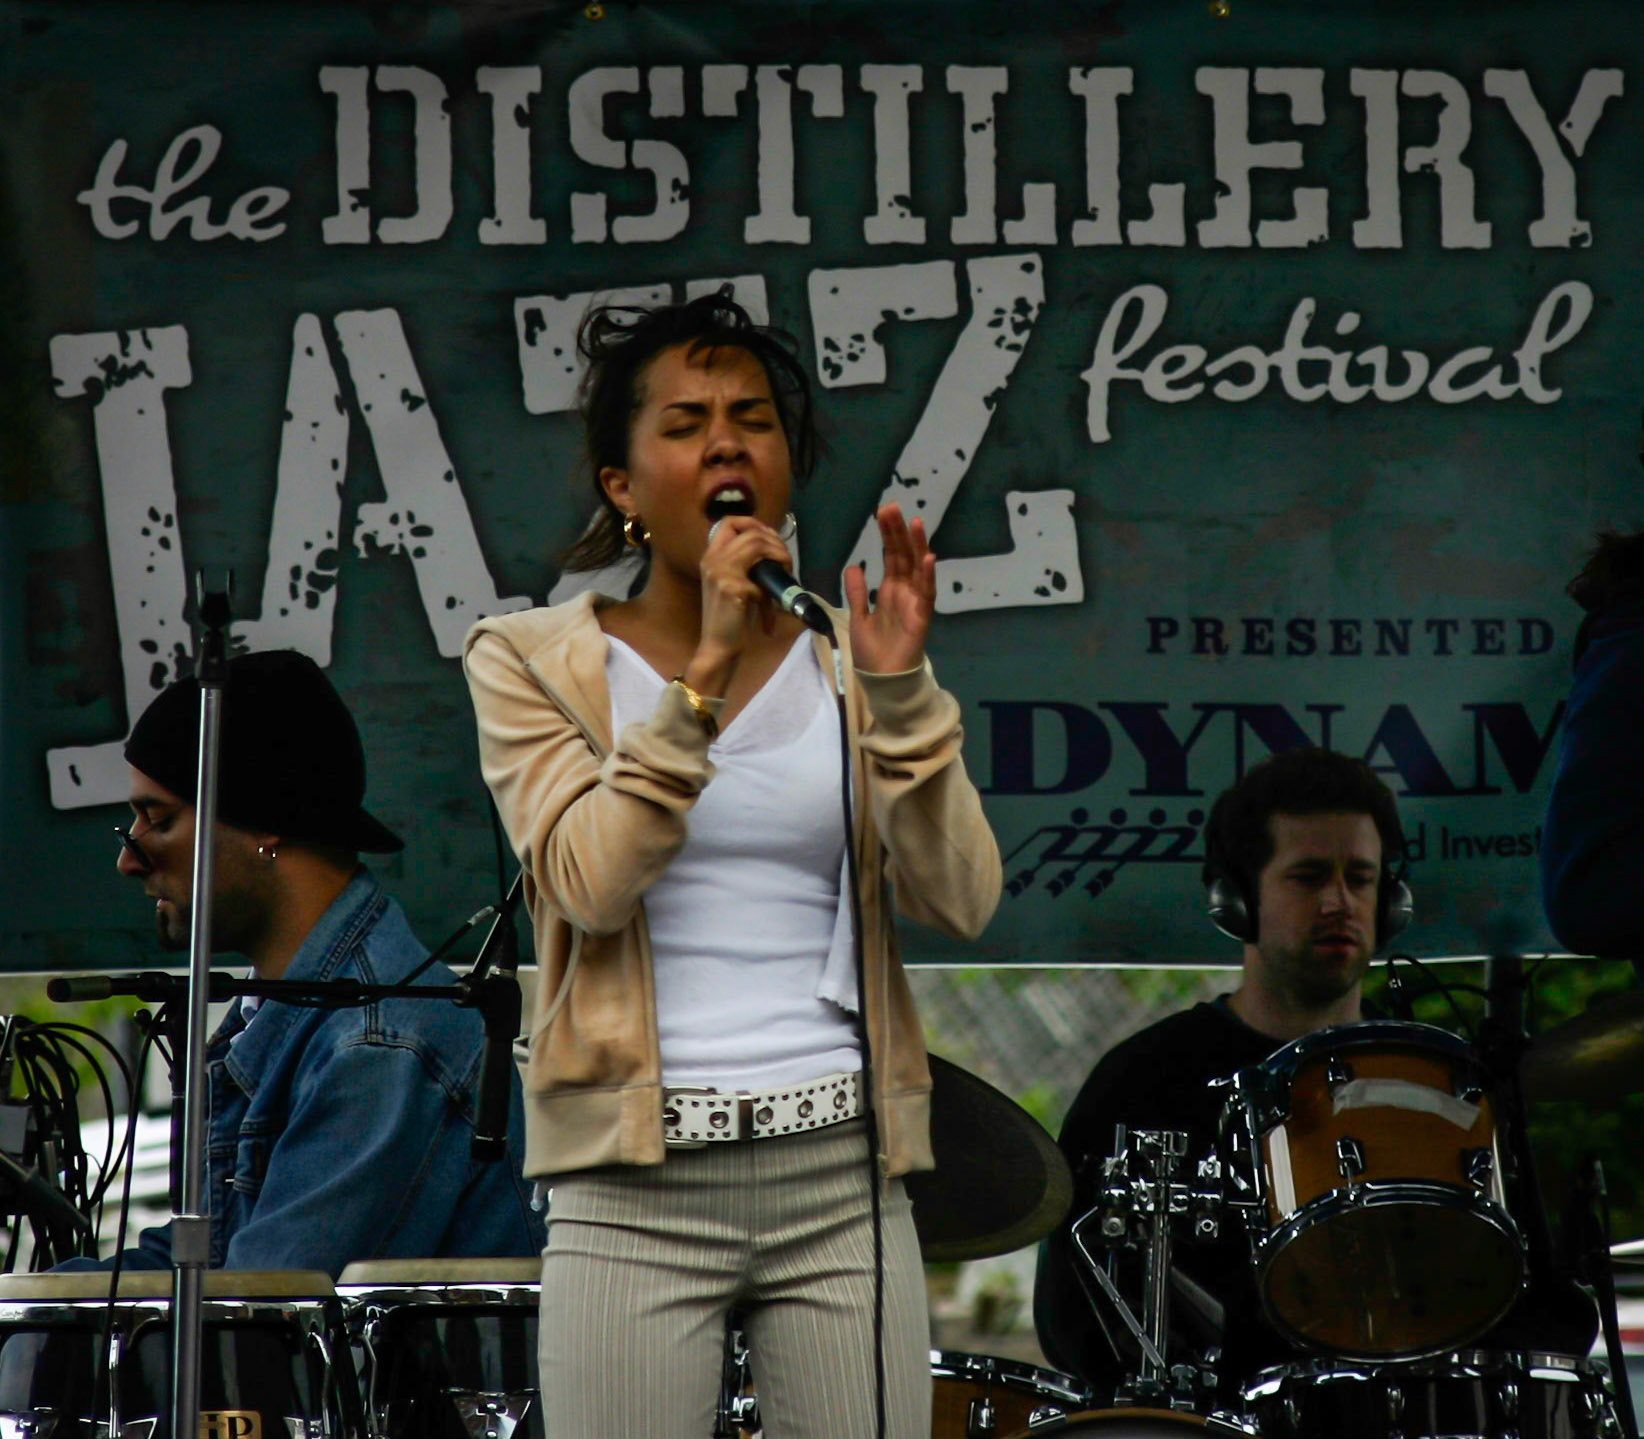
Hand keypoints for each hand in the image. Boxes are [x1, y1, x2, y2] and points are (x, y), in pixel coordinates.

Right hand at [686, 514, 794, 693]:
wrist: (718, 646)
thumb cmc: (730, 618)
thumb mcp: (733, 584)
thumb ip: (745, 564)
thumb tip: (774, 549)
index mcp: (711, 557)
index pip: (730, 521)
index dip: (754, 524)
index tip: (770, 539)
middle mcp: (712, 559)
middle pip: (752, 532)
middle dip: (776, 543)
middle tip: (786, 563)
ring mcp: (720, 572)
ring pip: (758, 545)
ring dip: (779, 556)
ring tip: (786, 574)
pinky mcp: (733, 588)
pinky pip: (762, 580)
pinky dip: (771, 594)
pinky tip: (771, 613)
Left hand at [843, 503, 933, 673]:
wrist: (881, 680)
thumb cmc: (873, 652)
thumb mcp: (858, 617)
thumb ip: (857, 593)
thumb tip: (853, 566)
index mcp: (889, 590)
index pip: (890, 556)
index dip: (887, 535)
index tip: (883, 512)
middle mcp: (904, 592)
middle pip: (903, 556)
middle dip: (898, 532)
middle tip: (892, 507)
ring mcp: (914, 603)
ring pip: (918, 569)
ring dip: (918, 546)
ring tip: (915, 522)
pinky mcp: (921, 617)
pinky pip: (926, 594)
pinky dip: (928, 576)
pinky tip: (928, 557)